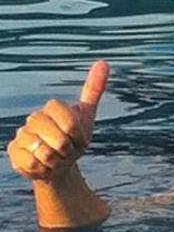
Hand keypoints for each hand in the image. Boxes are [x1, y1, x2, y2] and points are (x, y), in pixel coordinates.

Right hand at [6, 61, 109, 181]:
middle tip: (67, 151)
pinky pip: (33, 164)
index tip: (79, 138)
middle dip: (69, 150)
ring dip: (57, 161)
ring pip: (45, 153)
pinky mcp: (13, 151)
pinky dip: (44, 169)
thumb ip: (93, 90)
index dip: (78, 134)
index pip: (69, 119)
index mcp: (52, 108)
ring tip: (56, 158)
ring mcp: (22, 134)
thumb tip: (103, 62)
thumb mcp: (87, 117)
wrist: (60, 164)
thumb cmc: (74, 140)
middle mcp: (34, 118)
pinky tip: (43, 165)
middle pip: (58, 138)